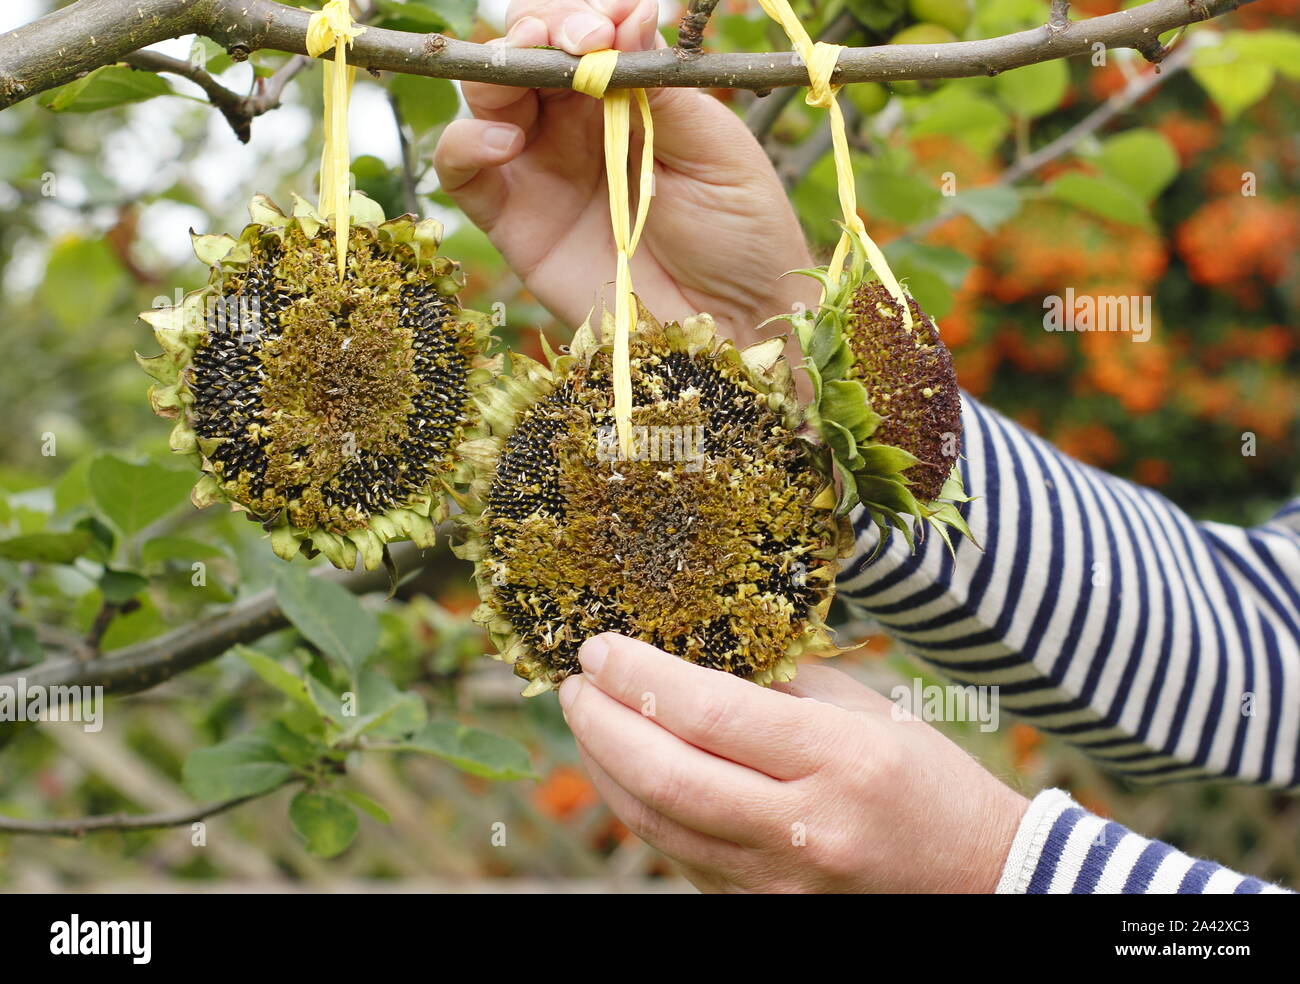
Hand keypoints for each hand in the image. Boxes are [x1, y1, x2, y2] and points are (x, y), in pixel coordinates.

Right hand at [432, 0, 818, 344]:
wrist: (730, 325)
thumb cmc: (741, 235)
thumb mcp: (716, 149)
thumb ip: (663, 84)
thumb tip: (631, 10)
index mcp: (632, 94)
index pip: (584, 30)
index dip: (581, 15)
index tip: (603, 27)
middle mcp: (579, 123)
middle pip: (526, 51)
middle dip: (535, 28)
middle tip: (566, 42)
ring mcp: (540, 167)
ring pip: (486, 96)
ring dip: (495, 72)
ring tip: (525, 79)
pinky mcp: (512, 220)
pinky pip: (462, 169)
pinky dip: (464, 143)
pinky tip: (502, 142)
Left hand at [558, 633, 1028, 892]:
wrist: (972, 878)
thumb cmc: (919, 773)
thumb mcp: (860, 707)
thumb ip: (774, 678)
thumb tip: (679, 645)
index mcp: (840, 758)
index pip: (711, 712)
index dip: (639, 676)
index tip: (598, 646)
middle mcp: (807, 828)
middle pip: (667, 776)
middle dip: (600, 723)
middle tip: (574, 684)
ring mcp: (780, 882)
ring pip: (658, 824)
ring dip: (603, 768)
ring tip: (586, 720)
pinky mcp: (760, 910)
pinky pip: (677, 854)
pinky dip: (638, 805)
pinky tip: (623, 768)